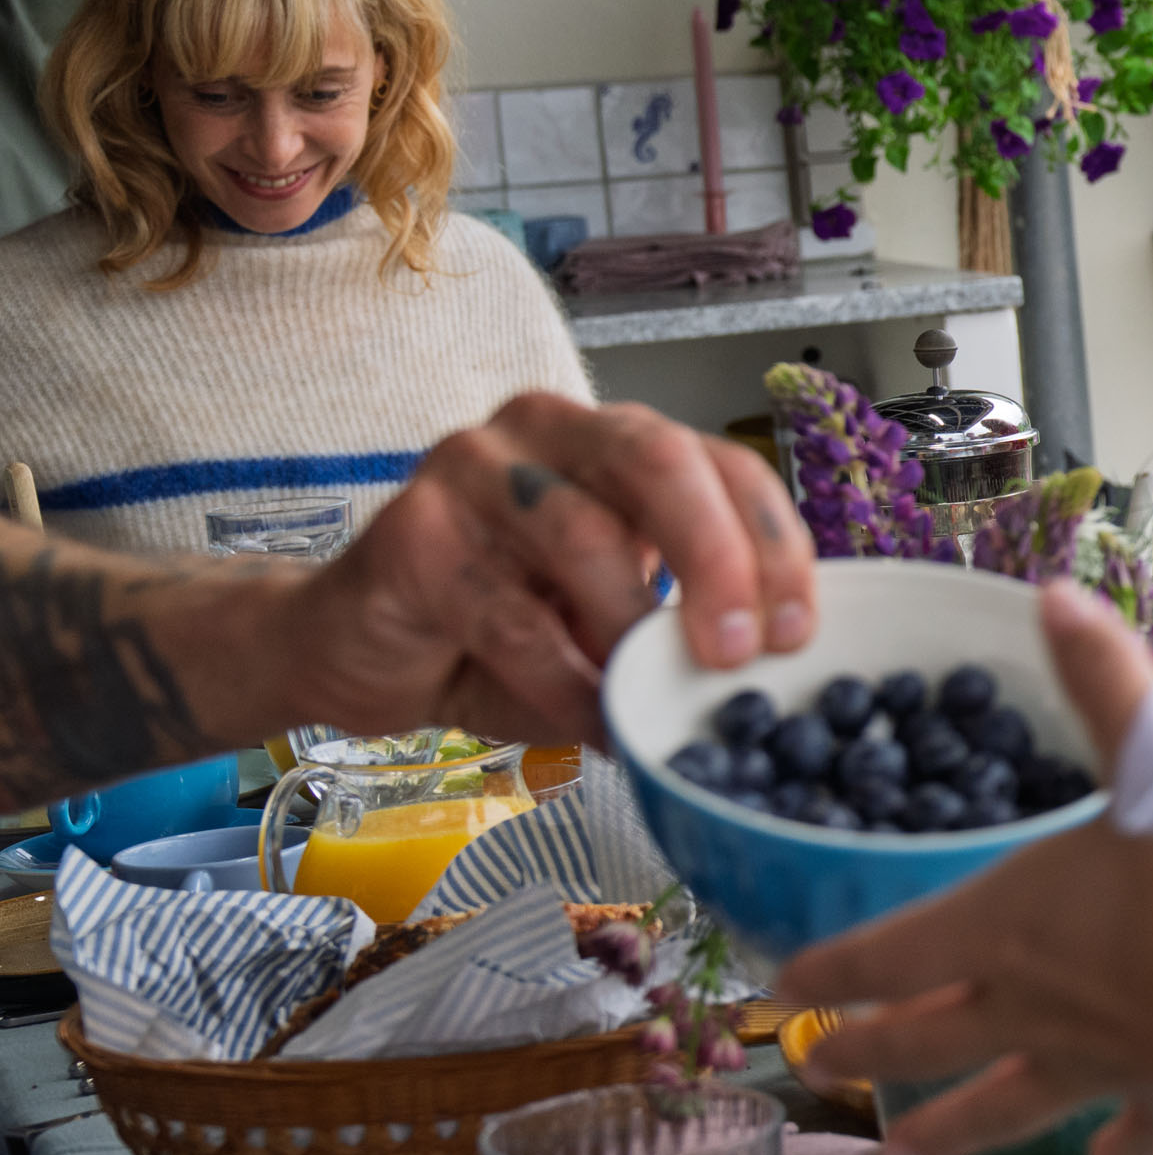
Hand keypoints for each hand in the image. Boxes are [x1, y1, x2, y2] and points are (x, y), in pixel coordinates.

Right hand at [287, 393, 815, 744]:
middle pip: (658, 462)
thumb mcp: (611, 620)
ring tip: (649, 700)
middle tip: (738, 651)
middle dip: (717, 558)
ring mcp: (472, 467)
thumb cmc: (498, 631)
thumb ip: (681, 624)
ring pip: (582, 535)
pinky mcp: (411, 529)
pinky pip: (507, 611)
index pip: (722, 464)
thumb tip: (774, 671)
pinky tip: (587, 722)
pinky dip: (561, 679)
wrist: (354, 651)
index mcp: (617, 440)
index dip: (772, 544)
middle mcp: (550, 431)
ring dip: (629, 632)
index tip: (798, 630)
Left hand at [780, 583, 1152, 1154]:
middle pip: (926, 1038)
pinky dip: (1114, 1148)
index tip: (781, 988)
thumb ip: (1104, 682)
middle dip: (865, 1052)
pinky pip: (1131, 1130)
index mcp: (1008, 924)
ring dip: (948, 1130)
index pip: (892, 952)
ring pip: (1001, 1104)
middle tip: (814, 1070)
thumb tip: (1051, 594)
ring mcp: (1098, 1063)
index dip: (833, 967)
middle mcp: (1033, 1006)